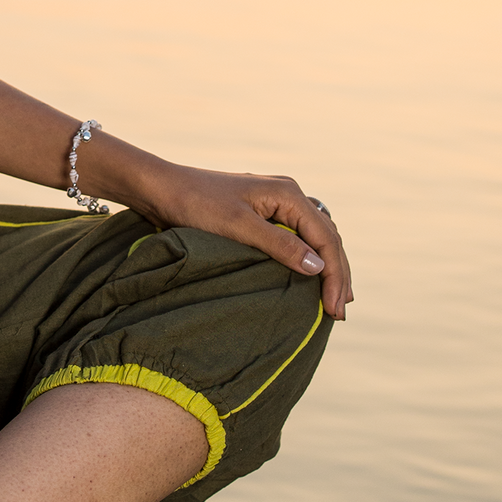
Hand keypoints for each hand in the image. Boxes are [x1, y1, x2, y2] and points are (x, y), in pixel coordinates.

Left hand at [127, 159, 353, 320]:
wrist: (161, 190)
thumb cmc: (196, 205)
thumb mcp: (238, 228)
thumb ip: (279, 246)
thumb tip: (318, 267)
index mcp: (288, 194)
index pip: (326, 238)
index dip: (334, 275)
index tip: (334, 309)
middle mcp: (288, 196)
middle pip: (327, 237)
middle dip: (337, 274)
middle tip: (340, 311)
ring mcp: (276, 205)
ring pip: (316, 238)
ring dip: (327, 268)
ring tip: (334, 300)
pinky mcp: (262, 216)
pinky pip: (297, 239)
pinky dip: (309, 260)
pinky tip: (310, 278)